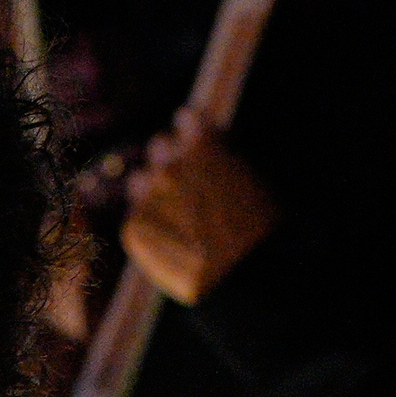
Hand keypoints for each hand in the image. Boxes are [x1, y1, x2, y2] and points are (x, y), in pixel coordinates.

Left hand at [121, 118, 276, 306]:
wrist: (244, 277)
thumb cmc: (260, 229)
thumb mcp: (253, 179)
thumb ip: (223, 158)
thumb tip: (210, 148)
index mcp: (203, 144)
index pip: (187, 119)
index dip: (192, 131)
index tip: (193, 138)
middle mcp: (170, 164)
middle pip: (159, 146)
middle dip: (171, 158)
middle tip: (184, 179)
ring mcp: (149, 196)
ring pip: (141, 180)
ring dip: (153, 189)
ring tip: (176, 213)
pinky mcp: (135, 229)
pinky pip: (139, 218)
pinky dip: (152, 225)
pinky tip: (174, 241)